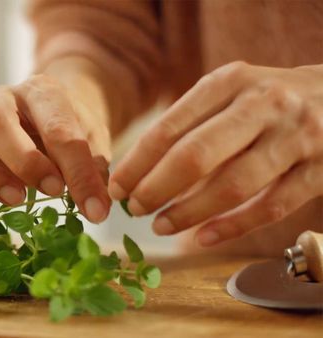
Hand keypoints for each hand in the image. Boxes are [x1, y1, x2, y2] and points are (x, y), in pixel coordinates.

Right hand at [0, 58, 112, 222]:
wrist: (49, 110)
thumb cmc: (70, 128)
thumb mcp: (93, 140)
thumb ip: (93, 167)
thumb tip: (94, 204)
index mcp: (42, 91)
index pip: (58, 129)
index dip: (78, 171)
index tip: (93, 208)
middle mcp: (1, 99)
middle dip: (24, 161)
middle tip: (52, 191)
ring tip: (14, 199)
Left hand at [108, 61, 322, 245]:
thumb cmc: (268, 99)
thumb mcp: (231, 90)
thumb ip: (191, 120)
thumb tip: (139, 168)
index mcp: (230, 82)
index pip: (170, 128)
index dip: (137, 163)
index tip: (117, 186)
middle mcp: (263, 105)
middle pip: (196, 155)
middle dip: (156, 188)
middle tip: (133, 209)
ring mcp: (295, 138)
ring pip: (232, 185)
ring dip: (188, 212)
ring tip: (160, 226)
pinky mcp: (320, 170)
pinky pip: (270, 207)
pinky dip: (232, 227)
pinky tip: (203, 238)